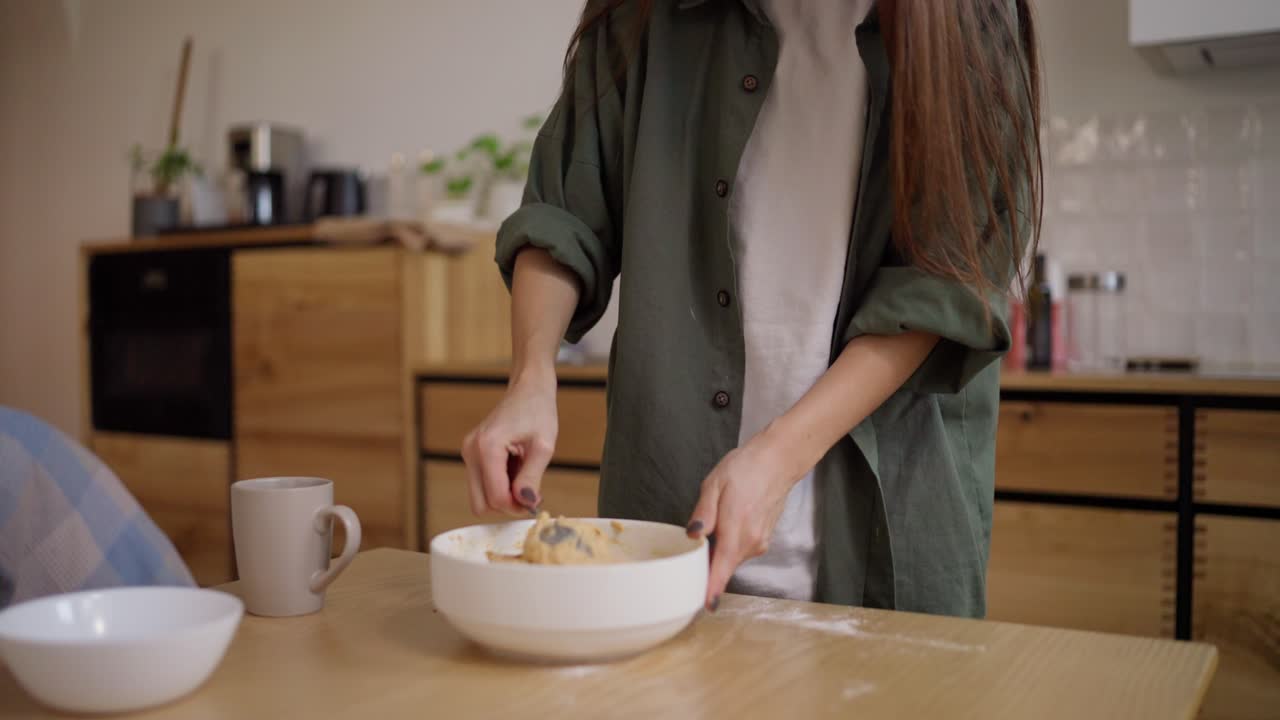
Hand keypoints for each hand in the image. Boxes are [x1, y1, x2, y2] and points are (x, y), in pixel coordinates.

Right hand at [461, 371, 557, 515]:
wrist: (528, 388)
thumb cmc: (538, 411)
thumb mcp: (543, 446)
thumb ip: (532, 478)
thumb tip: (526, 504)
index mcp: (487, 447)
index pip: (495, 497)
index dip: (516, 507)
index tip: (536, 500)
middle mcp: (471, 451)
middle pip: (480, 504)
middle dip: (506, 505)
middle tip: (530, 492)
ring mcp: (468, 452)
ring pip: (479, 497)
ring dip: (503, 495)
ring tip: (524, 475)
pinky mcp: (472, 454)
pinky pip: (482, 484)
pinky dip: (499, 485)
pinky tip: (516, 468)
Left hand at [685, 431, 800, 609]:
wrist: (778, 460)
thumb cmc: (746, 468)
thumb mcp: (714, 484)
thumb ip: (703, 514)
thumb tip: (691, 536)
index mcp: (736, 530)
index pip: (721, 570)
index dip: (711, 590)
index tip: (703, 606)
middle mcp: (751, 543)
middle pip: (723, 567)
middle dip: (706, 565)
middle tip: (690, 550)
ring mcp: (759, 542)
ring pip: (730, 558)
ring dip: (717, 552)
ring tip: (711, 525)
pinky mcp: (763, 539)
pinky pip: (740, 550)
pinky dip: (728, 544)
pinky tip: (726, 523)